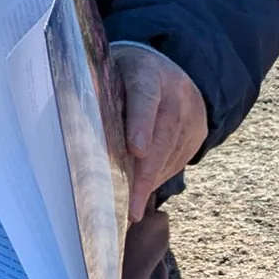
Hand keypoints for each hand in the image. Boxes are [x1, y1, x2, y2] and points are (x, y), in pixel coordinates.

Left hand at [109, 43, 208, 222]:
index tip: (135, 151)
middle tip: (131, 208)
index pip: (145, 96)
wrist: (166, 70)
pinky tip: (142, 189)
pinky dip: (159, 176)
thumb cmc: (124, 76)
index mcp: (146, 72)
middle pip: (162, 136)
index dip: (141, 124)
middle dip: (145, 174)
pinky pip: (178, 160)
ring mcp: (192, 113)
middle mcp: (176, 92)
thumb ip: (100, 96)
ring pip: (171, 154)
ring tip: (130, 209)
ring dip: (150, 182)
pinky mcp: (199, 132)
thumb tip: (79, 136)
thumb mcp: (110, 74)